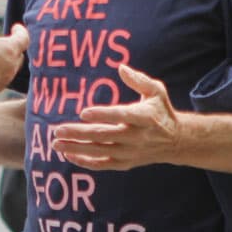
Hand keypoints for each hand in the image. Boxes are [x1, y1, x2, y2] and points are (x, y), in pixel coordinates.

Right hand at [0, 0, 28, 96]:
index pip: (24, 38)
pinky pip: (0, 80)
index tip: (16, 28)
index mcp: (9, 49)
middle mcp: (10, 66)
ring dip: (4, 61)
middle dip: (14, 47)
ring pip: (10, 69)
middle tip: (6, 42)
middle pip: (19, 55)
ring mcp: (4, 81)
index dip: (21, 31)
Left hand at [51, 64, 180, 170]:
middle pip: (103, 135)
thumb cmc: (160, 111)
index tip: (83, 112)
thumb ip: (139, 80)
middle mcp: (136, 137)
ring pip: (99, 152)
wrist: (175, 141)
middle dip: (78, 134)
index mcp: (144, 117)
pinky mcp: (126, 163)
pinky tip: (68, 154)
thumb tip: (121, 67)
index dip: (102, 115)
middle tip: (57, 130)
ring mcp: (130, 152)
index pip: (120, 116)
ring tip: (55, 143)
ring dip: (76, 148)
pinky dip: (85, 162)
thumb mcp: (156, 91)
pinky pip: (102, 165)